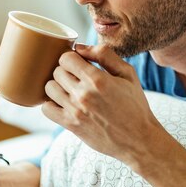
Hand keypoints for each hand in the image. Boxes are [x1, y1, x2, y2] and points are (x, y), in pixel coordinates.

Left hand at [42, 44, 164, 170]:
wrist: (138, 139)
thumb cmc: (135, 104)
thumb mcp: (127, 74)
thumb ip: (104, 55)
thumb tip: (79, 47)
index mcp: (97, 79)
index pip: (66, 58)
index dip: (72, 58)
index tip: (79, 63)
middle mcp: (83, 95)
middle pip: (57, 71)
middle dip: (66, 70)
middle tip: (76, 77)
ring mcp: (75, 111)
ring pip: (49, 88)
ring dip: (57, 85)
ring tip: (69, 89)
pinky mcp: (71, 125)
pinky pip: (46, 109)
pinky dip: (51, 103)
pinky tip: (63, 102)